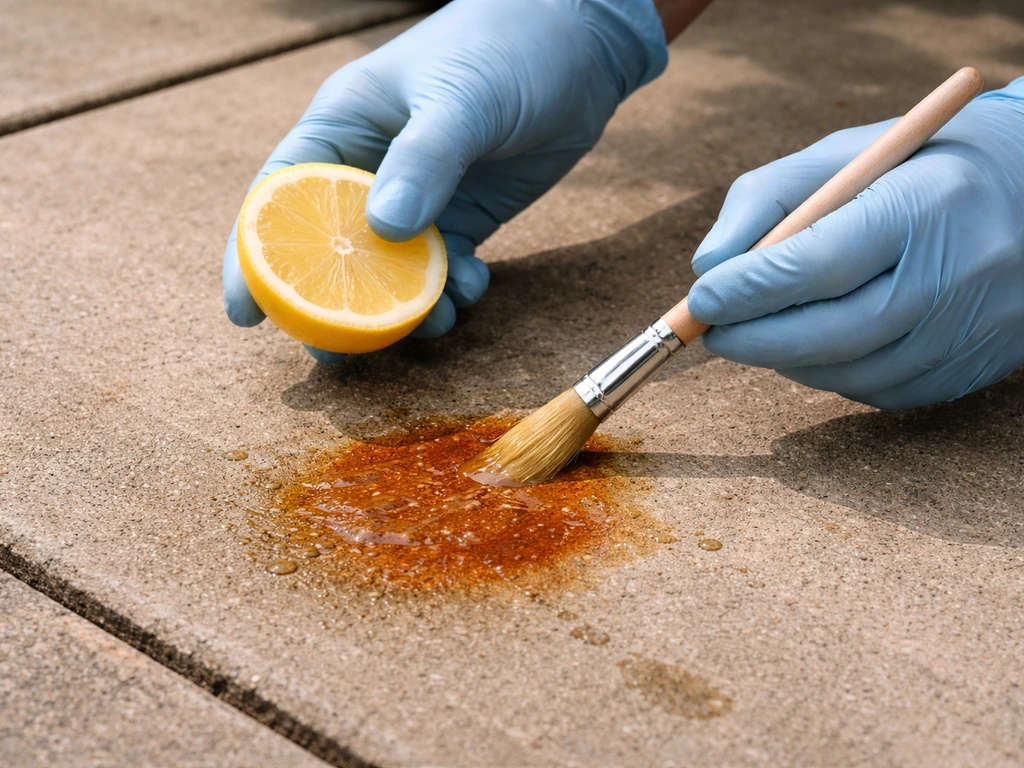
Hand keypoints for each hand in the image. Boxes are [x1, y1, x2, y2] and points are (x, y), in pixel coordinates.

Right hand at [223, 0, 666, 361]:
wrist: (581, 45)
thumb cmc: (506, 46)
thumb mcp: (460, 98)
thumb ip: (423, 160)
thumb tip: (385, 232)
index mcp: (344, 126)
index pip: (280, 196)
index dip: (252, 257)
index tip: (244, 316)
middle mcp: (372, 168)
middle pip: (333, 251)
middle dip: (335, 307)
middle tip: (337, 357)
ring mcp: (419, 198)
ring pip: (393, 273)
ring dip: (407, 309)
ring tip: (434, 324)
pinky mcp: (464, 217)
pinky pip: (444, 270)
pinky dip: (453, 290)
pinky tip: (472, 287)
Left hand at [686, 79, 1023, 409]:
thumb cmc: (916, 166)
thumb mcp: (841, 155)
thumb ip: (765, 198)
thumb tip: (707, 268)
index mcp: (925, 203)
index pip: (818, 263)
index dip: (749, 289)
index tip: (701, 298)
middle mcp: (959, 272)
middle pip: (834, 333)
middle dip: (756, 338)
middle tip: (712, 331)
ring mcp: (975, 328)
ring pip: (853, 372)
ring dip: (787, 360)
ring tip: (759, 332)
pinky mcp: (975, 367)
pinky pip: (882, 391)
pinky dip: (831, 374)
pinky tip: (814, 346)